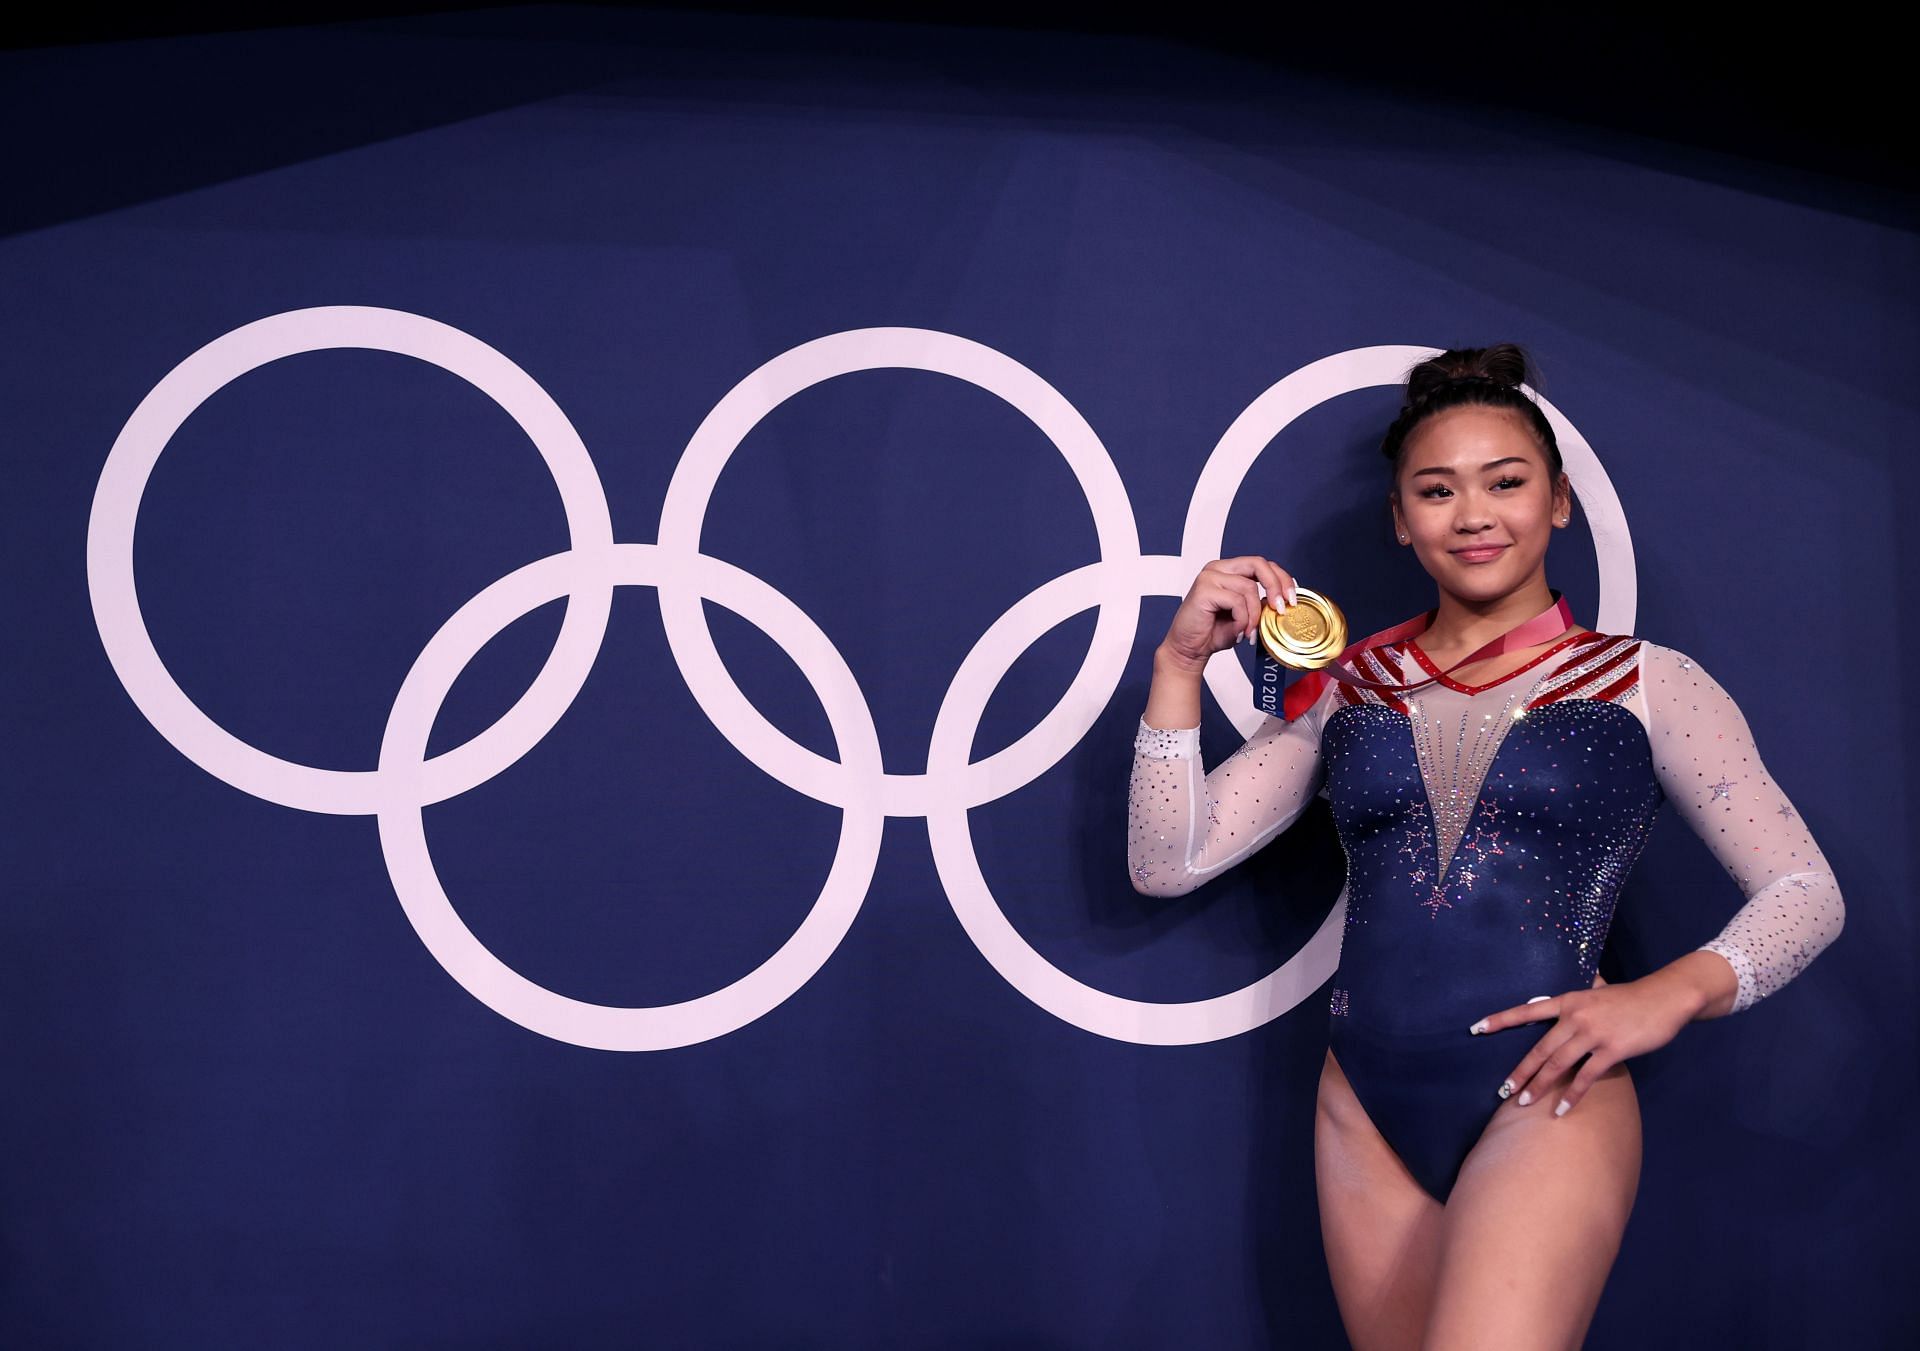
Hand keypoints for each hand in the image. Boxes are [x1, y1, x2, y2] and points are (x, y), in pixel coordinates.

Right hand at [1160, 556, 1299, 669]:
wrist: (1189, 649)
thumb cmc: (1213, 633)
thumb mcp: (1245, 615)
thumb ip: (1260, 603)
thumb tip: (1283, 601)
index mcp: (1228, 570)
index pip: (1262, 564)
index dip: (1281, 578)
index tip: (1292, 599)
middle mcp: (1218, 568)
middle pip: (1258, 564)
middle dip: (1276, 586)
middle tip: (1282, 608)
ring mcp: (1209, 577)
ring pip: (1249, 588)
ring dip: (1255, 614)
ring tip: (1250, 632)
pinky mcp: (1204, 590)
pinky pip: (1236, 601)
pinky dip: (1242, 620)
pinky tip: (1238, 632)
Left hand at [1469, 971, 1693, 1116]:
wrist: (1665, 998)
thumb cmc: (1631, 997)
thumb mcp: (1599, 990)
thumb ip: (1582, 994)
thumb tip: (1575, 990)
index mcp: (1569, 1001)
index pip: (1527, 1010)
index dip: (1501, 1020)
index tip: (1476, 1028)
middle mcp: (1575, 1017)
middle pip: (1539, 1048)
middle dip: (1520, 1071)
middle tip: (1503, 1090)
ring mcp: (1593, 1034)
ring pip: (1557, 1064)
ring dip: (1539, 1086)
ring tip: (1523, 1103)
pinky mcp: (1612, 1050)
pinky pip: (1586, 1077)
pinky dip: (1572, 1096)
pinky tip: (1561, 1110)